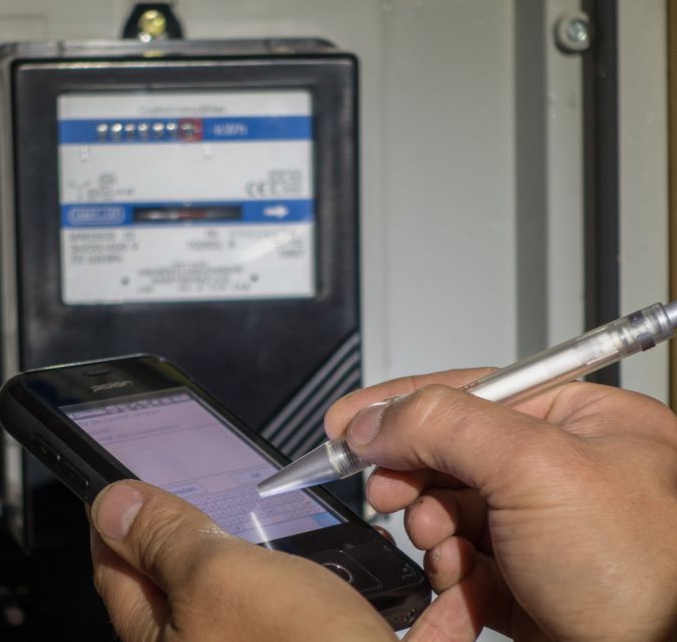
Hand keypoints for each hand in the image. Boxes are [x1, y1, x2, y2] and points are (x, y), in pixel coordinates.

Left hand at [88, 480, 391, 641]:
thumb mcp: (220, 576)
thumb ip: (163, 538)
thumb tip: (110, 504)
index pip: (113, 570)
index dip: (112, 519)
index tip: (116, 484)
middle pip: (163, 585)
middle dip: (173, 533)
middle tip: (180, 487)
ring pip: (216, 596)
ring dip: (230, 553)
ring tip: (241, 515)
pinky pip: (257, 611)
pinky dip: (269, 579)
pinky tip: (293, 560)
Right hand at [325, 370, 676, 640]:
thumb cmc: (650, 571)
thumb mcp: (537, 468)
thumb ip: (445, 426)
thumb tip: (377, 420)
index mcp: (574, 420)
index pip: (466, 391)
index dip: (398, 405)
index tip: (344, 423)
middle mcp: (556, 471)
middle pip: (447, 455)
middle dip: (414, 480)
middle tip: (392, 494)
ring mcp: (538, 530)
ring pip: (445, 516)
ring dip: (431, 538)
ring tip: (445, 553)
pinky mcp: (524, 585)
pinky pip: (460, 571)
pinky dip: (445, 588)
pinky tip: (451, 600)